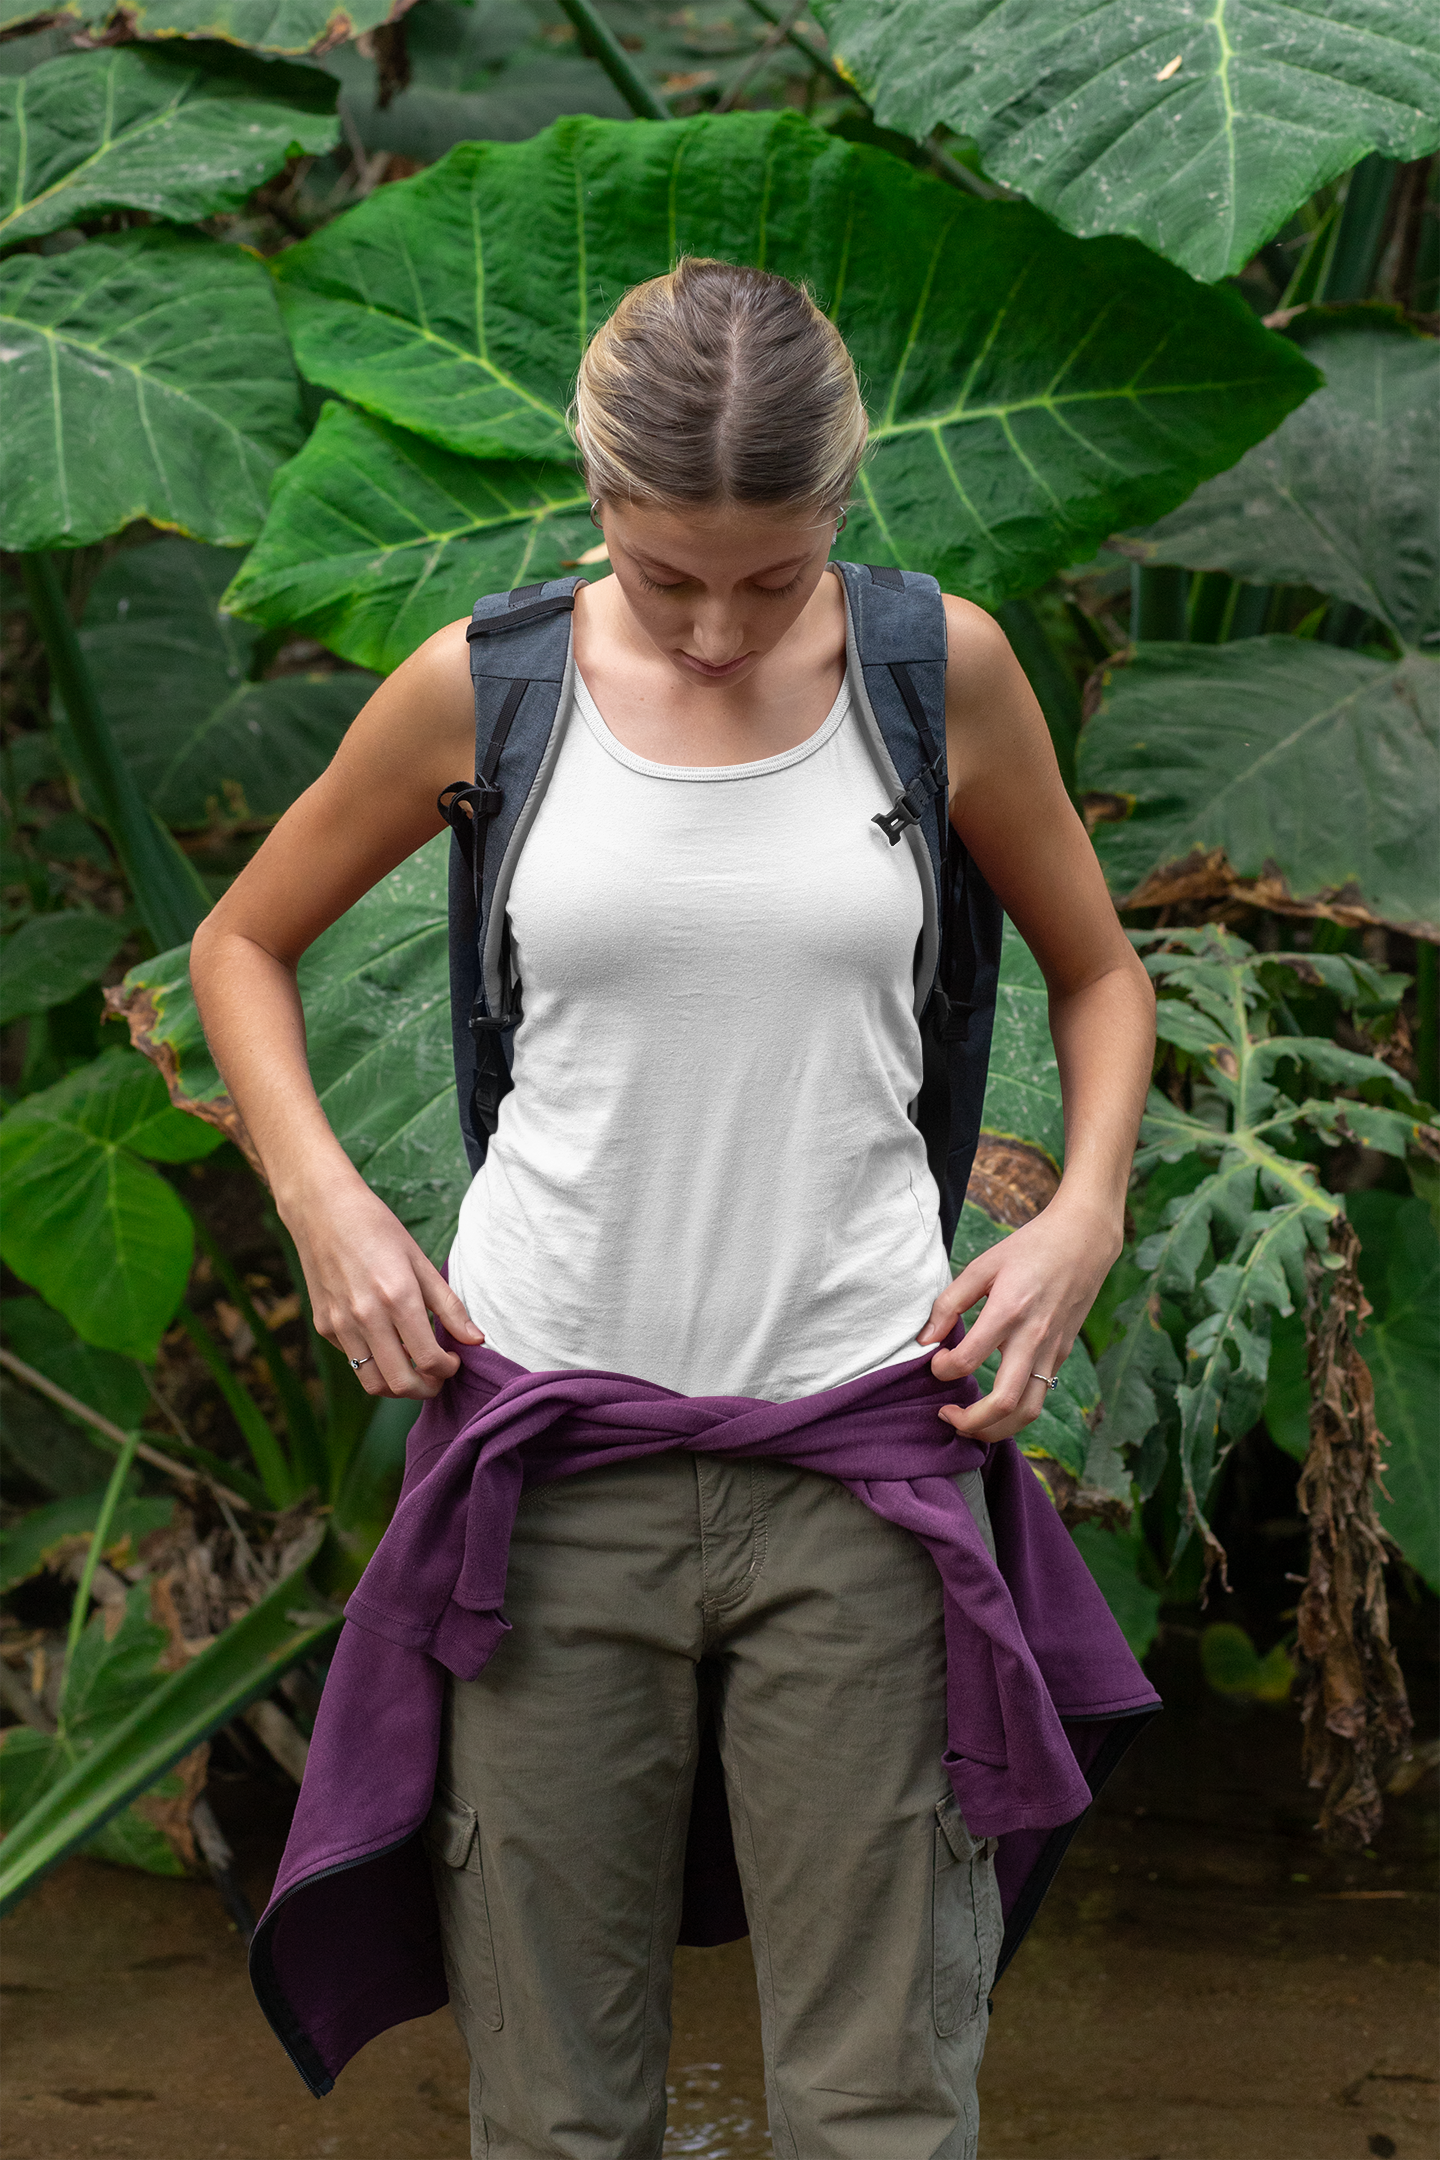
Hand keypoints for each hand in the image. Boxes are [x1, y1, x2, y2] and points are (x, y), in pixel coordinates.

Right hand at [281, 1169, 484, 1400]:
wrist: (322, 1210)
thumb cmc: (377, 1229)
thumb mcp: (420, 1261)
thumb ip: (450, 1306)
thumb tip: (476, 1340)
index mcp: (397, 1297)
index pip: (428, 1359)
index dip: (448, 1369)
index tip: (454, 1360)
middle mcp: (365, 1316)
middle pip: (401, 1383)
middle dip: (427, 1389)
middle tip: (438, 1377)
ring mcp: (340, 1325)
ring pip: (372, 1383)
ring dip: (398, 1386)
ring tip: (413, 1369)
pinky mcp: (324, 1326)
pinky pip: (353, 1360)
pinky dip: (374, 1364)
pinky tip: (386, 1343)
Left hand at [917, 1192, 1120, 1444]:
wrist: (1084, 1241)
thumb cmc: (1030, 1249)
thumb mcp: (983, 1265)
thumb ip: (950, 1302)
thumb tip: (925, 1339)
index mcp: (1008, 1310)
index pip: (967, 1359)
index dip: (942, 1370)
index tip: (934, 1363)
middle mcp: (1033, 1337)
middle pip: (1005, 1402)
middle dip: (971, 1422)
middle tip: (947, 1416)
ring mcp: (1052, 1350)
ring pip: (1029, 1411)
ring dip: (997, 1429)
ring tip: (971, 1425)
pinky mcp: (1062, 1354)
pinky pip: (1040, 1396)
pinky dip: (1015, 1412)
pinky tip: (995, 1406)